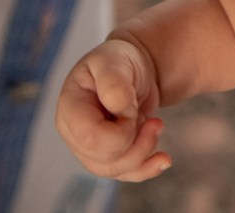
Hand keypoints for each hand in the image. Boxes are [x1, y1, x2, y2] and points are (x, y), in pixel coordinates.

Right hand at [56, 39, 170, 180]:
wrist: (135, 68)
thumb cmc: (119, 61)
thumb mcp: (114, 61)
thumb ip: (113, 82)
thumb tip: (117, 106)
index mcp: (71, 109)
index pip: (91, 138)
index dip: (120, 132)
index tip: (132, 109)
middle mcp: (75, 134)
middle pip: (104, 160)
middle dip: (136, 142)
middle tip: (154, 118)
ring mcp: (90, 148)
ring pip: (115, 170)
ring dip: (144, 152)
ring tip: (158, 124)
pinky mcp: (109, 156)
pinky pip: (126, 174)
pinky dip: (147, 169)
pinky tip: (164, 160)